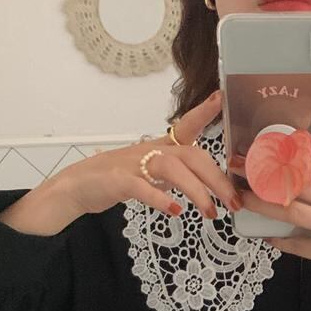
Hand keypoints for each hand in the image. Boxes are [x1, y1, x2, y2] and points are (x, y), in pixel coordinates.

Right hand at [1, 102, 236, 236]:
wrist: (76, 187)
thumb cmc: (118, 178)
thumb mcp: (151, 172)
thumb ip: (176, 173)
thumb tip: (208, 183)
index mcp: (159, 147)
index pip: (186, 126)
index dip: (204, 112)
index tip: (222, 98)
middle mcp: (149, 150)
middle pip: (190, 155)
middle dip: (216, 178)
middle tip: (234, 202)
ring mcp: (133, 164)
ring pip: (172, 168)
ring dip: (196, 191)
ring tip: (210, 212)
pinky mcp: (118, 181)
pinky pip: (143, 187)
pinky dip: (161, 199)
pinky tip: (176, 211)